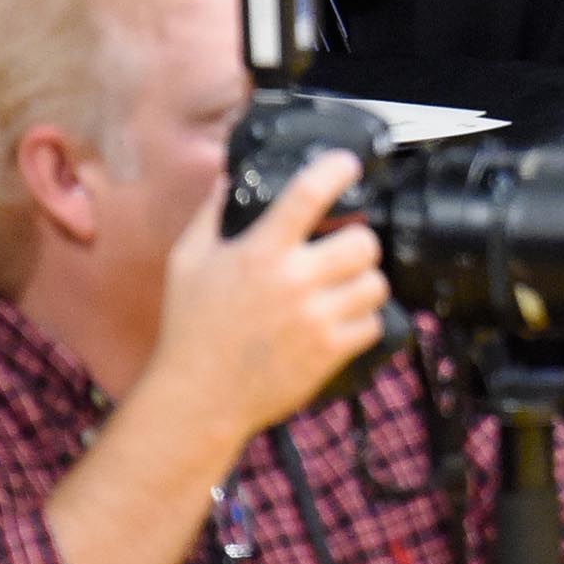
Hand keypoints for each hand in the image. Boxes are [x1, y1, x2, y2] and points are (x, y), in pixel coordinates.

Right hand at [147, 153, 389, 448]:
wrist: (197, 399)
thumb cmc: (190, 329)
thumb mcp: (187, 263)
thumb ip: (210, 215)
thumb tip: (228, 178)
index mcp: (260, 253)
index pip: (308, 194)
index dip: (336, 170)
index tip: (347, 165)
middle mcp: (293, 281)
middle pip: (364, 242)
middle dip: (359, 242)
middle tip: (345, 249)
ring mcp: (315, 318)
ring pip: (375, 284)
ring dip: (364, 283)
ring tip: (345, 287)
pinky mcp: (329, 352)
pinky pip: (373, 323)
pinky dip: (363, 321)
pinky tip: (341, 321)